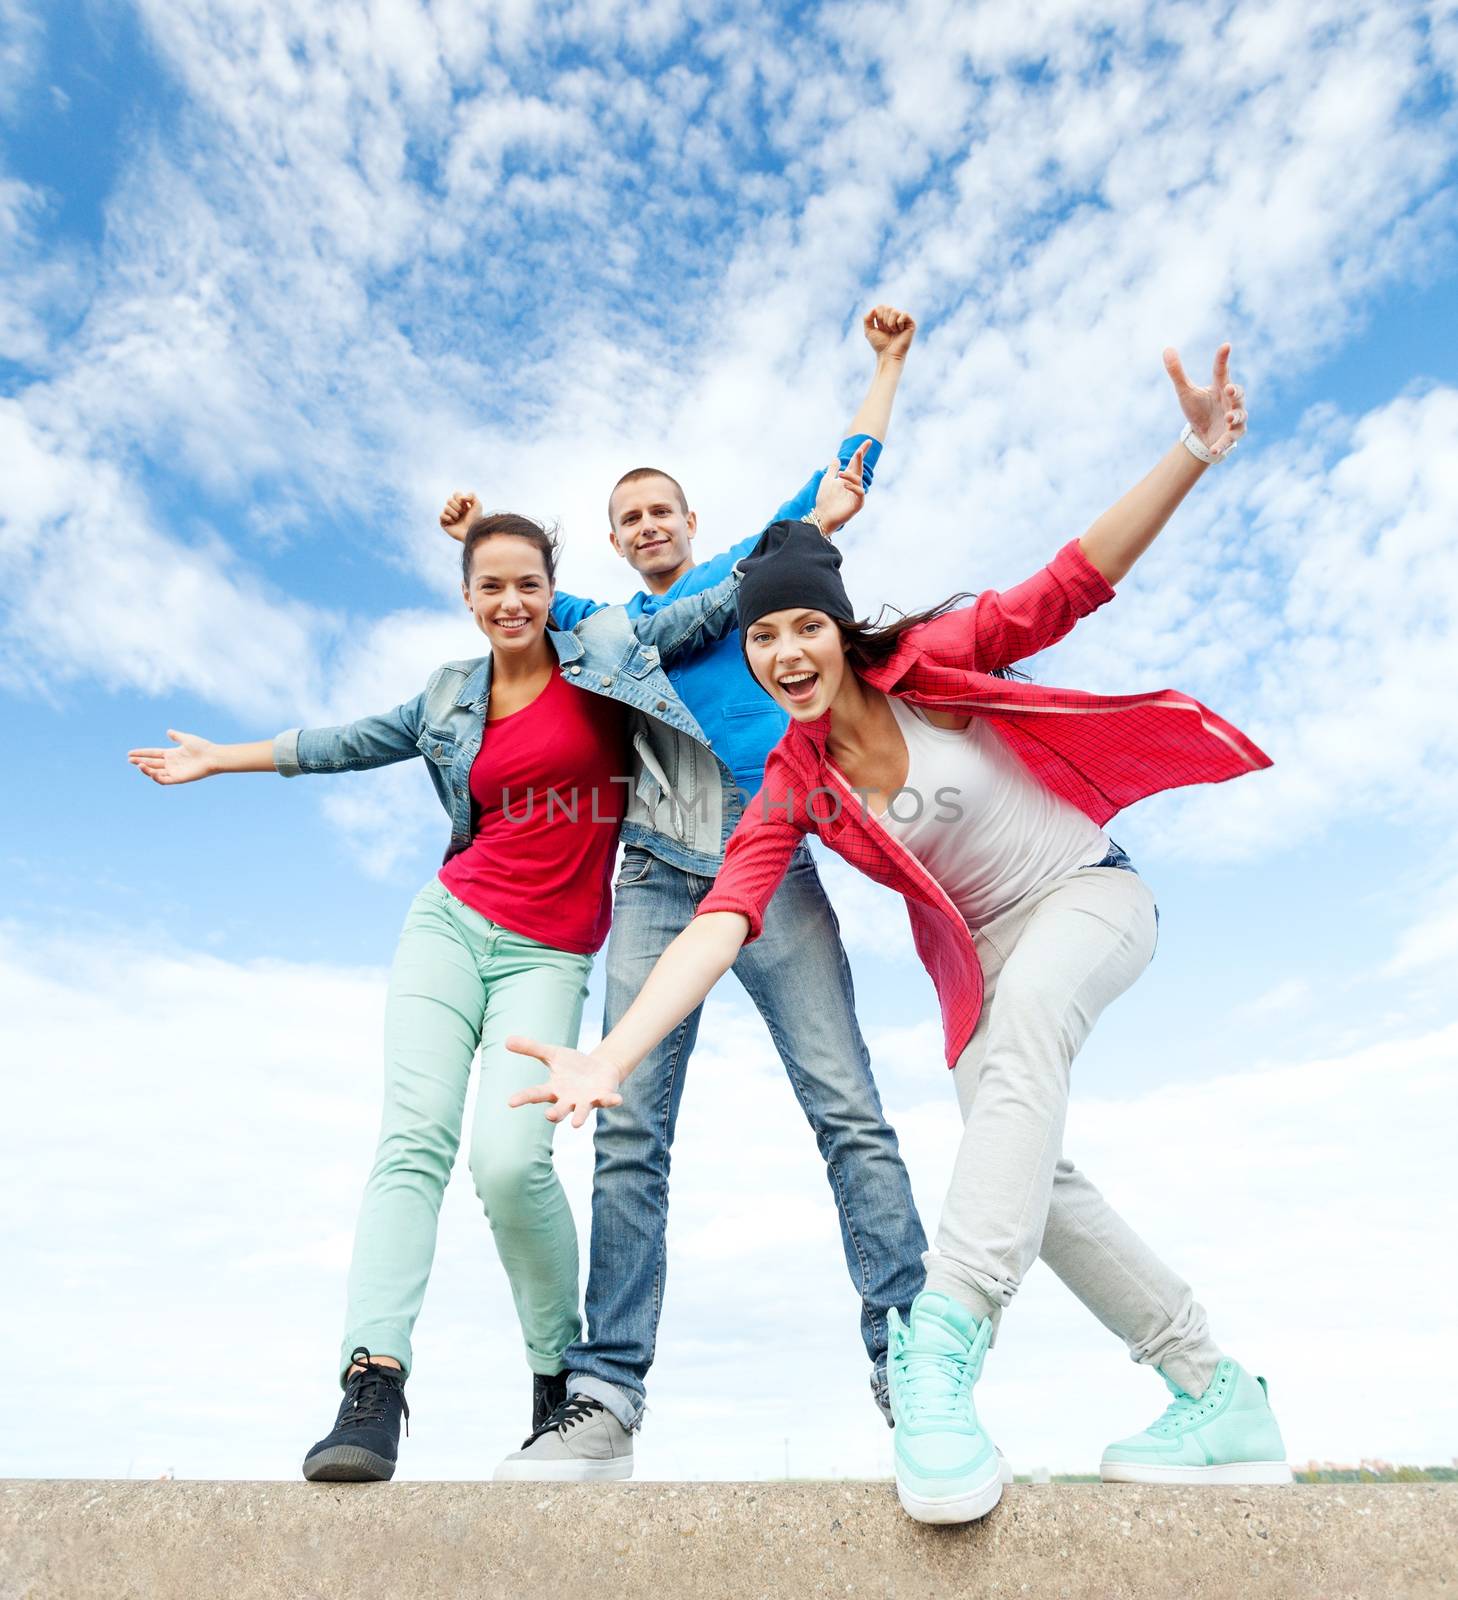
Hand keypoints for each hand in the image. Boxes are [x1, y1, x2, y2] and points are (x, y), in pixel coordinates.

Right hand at [127, 730, 217, 784]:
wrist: (213, 756)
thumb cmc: (202, 747)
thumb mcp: (187, 739)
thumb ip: (177, 736)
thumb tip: (168, 732)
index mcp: (171, 754)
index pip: (153, 754)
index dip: (142, 753)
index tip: (130, 753)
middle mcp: (171, 763)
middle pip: (152, 763)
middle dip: (140, 761)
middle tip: (129, 760)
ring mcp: (174, 771)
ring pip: (155, 772)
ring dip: (146, 770)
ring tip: (138, 765)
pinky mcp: (178, 778)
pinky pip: (164, 780)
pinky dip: (156, 778)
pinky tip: (150, 772)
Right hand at [439, 491, 480, 542]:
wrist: (472, 531)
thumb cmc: (476, 520)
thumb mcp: (478, 505)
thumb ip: (472, 495)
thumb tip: (461, 497)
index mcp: (461, 504)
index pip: (456, 494)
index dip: (460, 499)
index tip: (466, 506)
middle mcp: (454, 510)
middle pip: (449, 500)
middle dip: (457, 506)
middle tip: (462, 513)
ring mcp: (448, 516)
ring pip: (445, 507)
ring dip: (454, 513)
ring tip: (458, 519)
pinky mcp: (444, 523)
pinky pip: (442, 515)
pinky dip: (449, 518)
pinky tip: (454, 522)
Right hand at [506, 1036, 624, 1127]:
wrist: (600, 1069)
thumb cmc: (573, 1065)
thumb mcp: (553, 1054)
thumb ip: (531, 1049)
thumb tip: (506, 1040)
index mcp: (554, 1089)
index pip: (535, 1094)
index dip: (523, 1098)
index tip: (510, 1102)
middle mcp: (568, 1100)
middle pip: (559, 1109)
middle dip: (555, 1114)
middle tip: (549, 1116)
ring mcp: (586, 1101)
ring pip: (581, 1112)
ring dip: (579, 1117)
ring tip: (576, 1124)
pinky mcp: (603, 1097)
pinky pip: (607, 1101)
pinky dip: (611, 1101)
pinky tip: (617, 1099)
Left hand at [812, 439, 870, 535]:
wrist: (822, 516)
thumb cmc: (825, 500)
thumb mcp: (827, 481)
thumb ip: (832, 469)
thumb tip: (836, 458)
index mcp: (848, 478)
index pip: (856, 463)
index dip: (861, 452)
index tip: (868, 441)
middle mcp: (854, 485)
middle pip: (859, 469)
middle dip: (860, 459)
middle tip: (859, 450)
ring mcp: (856, 494)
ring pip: (858, 480)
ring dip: (850, 475)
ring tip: (840, 474)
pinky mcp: (857, 504)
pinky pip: (860, 493)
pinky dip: (853, 487)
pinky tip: (844, 485)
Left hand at [863, 304, 915, 363]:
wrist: (888, 354)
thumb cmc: (880, 344)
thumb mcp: (869, 331)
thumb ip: (867, 319)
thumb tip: (874, 309)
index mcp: (886, 316)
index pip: (880, 307)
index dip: (878, 317)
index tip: (880, 328)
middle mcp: (895, 316)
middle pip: (887, 308)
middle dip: (884, 321)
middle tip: (887, 331)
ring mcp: (903, 319)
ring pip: (894, 311)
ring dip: (890, 323)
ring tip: (893, 332)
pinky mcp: (911, 323)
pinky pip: (904, 314)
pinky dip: (899, 323)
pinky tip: (900, 331)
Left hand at [1163, 343, 1246, 459]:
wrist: (1201, 436)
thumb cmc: (1197, 410)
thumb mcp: (1185, 392)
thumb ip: (1177, 372)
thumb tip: (1166, 348)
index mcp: (1220, 387)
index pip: (1222, 370)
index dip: (1223, 359)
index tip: (1226, 345)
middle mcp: (1230, 401)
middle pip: (1238, 393)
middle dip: (1235, 391)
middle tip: (1228, 389)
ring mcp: (1234, 417)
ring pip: (1240, 415)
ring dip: (1235, 416)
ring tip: (1228, 417)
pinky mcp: (1233, 435)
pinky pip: (1231, 439)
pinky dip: (1223, 444)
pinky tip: (1214, 449)